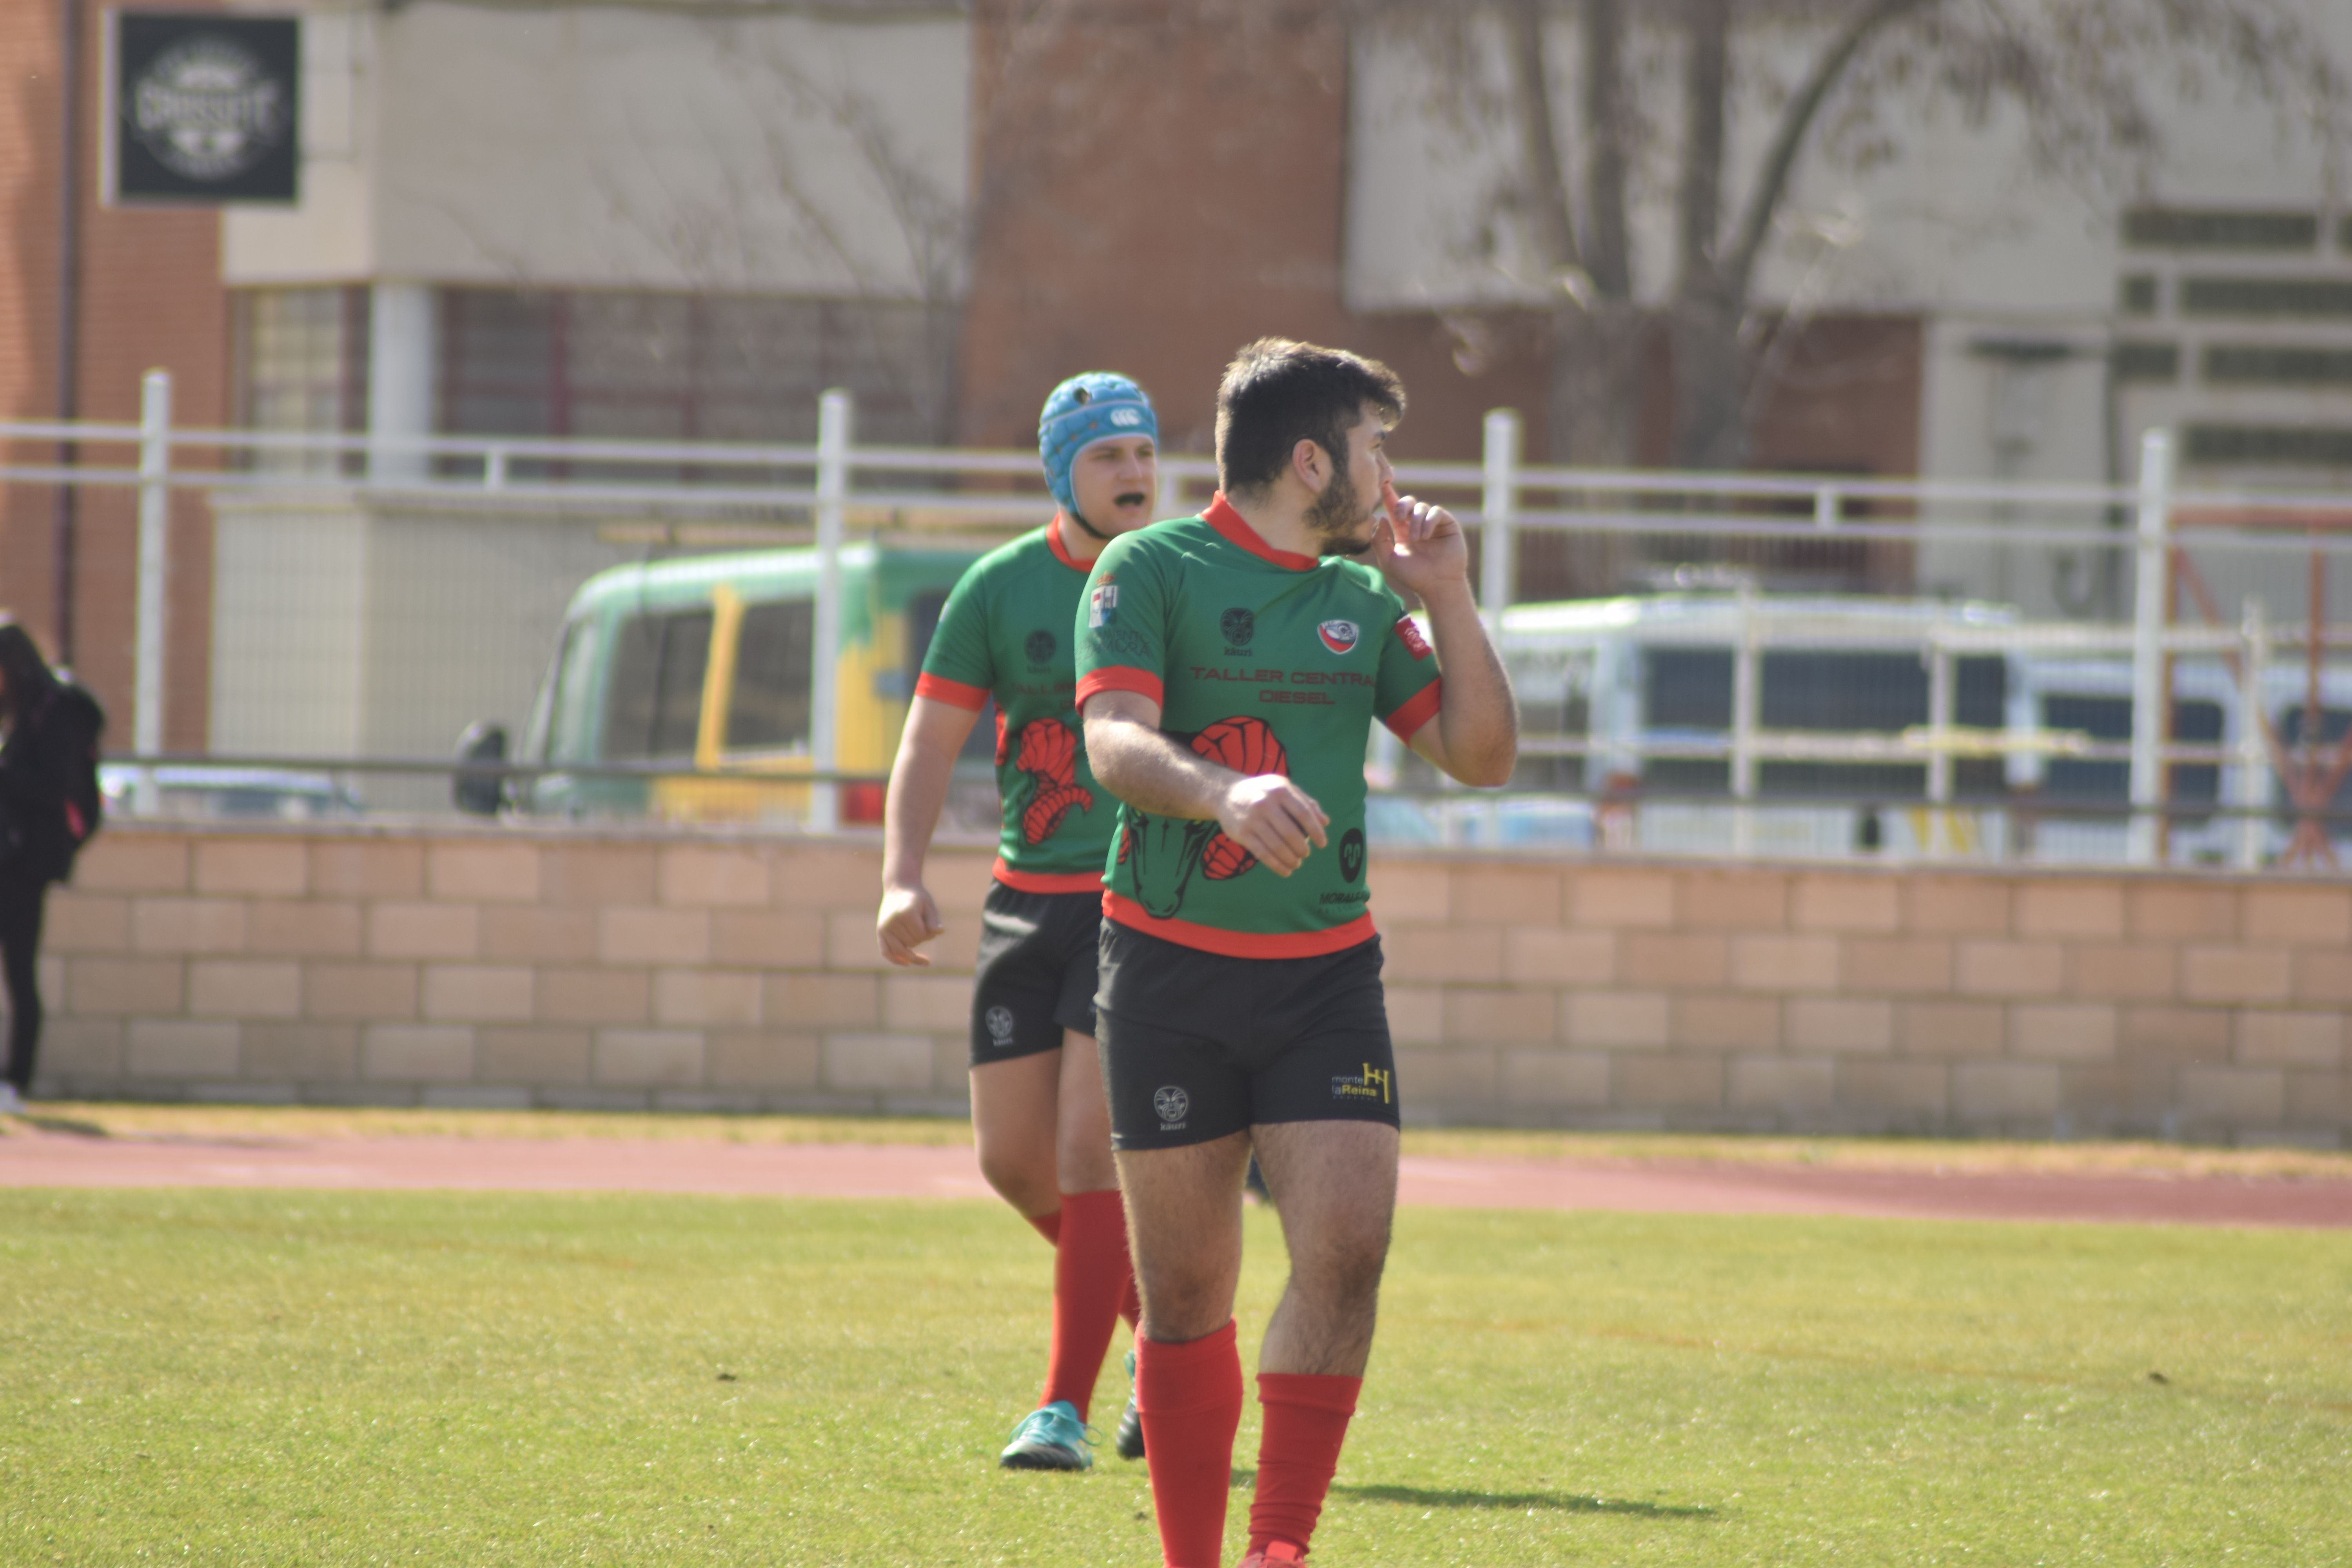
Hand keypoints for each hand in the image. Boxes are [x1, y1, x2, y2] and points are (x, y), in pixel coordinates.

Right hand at [877, 884, 943, 965]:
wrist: (899, 887)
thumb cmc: (917, 897)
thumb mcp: (929, 905)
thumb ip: (933, 920)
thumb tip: (939, 932)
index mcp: (905, 912)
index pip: (921, 935)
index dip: (929, 933)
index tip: (929, 923)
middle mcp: (892, 921)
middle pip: (912, 943)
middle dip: (921, 938)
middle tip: (921, 924)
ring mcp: (884, 927)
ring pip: (900, 951)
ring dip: (912, 948)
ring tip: (917, 938)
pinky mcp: (879, 932)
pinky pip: (886, 952)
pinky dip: (896, 960)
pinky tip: (907, 963)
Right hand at [1215, 774, 1328, 876]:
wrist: (1226, 794)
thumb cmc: (1263, 792)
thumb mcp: (1284, 789)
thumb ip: (1306, 803)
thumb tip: (1325, 822)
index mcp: (1280, 790)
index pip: (1303, 813)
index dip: (1315, 831)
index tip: (1322, 844)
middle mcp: (1265, 803)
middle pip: (1291, 832)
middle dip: (1302, 848)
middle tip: (1306, 854)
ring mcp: (1252, 818)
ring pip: (1277, 846)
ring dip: (1291, 859)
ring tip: (1297, 864)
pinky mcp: (1242, 833)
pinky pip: (1263, 854)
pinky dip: (1277, 866)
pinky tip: (1285, 871)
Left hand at [1370, 480, 1468, 599]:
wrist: (1437, 585)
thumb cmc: (1413, 576)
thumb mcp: (1388, 560)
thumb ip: (1379, 540)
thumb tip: (1380, 517)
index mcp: (1402, 531)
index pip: (1393, 508)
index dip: (1388, 495)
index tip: (1382, 483)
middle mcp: (1417, 525)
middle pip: (1407, 502)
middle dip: (1401, 505)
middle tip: (1398, 517)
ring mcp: (1433, 524)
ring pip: (1421, 507)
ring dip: (1416, 521)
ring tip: (1417, 539)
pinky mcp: (1448, 524)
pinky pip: (1436, 512)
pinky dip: (1428, 521)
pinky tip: (1425, 536)